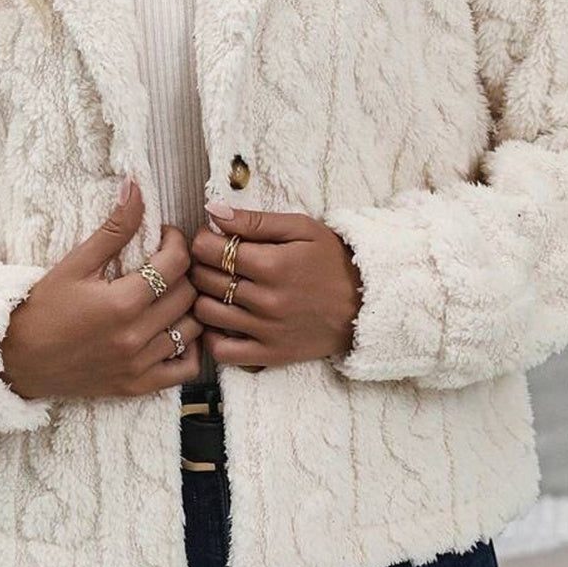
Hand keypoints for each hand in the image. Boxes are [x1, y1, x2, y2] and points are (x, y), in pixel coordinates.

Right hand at [0, 177, 202, 399]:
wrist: (17, 360)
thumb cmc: (43, 308)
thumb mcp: (74, 264)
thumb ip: (112, 229)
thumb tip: (136, 187)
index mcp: (121, 303)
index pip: (176, 263)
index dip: (176, 241)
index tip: (164, 237)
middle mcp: (135, 336)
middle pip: (188, 294)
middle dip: (183, 271)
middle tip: (166, 262)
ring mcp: (139, 365)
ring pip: (194, 329)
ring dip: (188, 307)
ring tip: (170, 294)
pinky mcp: (138, 386)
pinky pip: (187, 368)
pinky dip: (191, 348)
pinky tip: (175, 330)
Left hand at [189, 202, 362, 370]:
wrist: (366, 303)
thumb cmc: (332, 260)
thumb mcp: (301, 229)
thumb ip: (255, 220)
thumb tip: (213, 211)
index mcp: (273, 264)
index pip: (208, 249)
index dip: (203, 239)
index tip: (212, 238)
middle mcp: (266, 300)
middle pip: (204, 279)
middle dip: (201, 264)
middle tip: (214, 260)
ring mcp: (267, 331)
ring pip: (206, 313)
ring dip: (203, 297)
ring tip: (217, 287)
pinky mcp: (270, 354)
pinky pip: (222, 351)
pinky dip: (212, 336)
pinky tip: (222, 321)